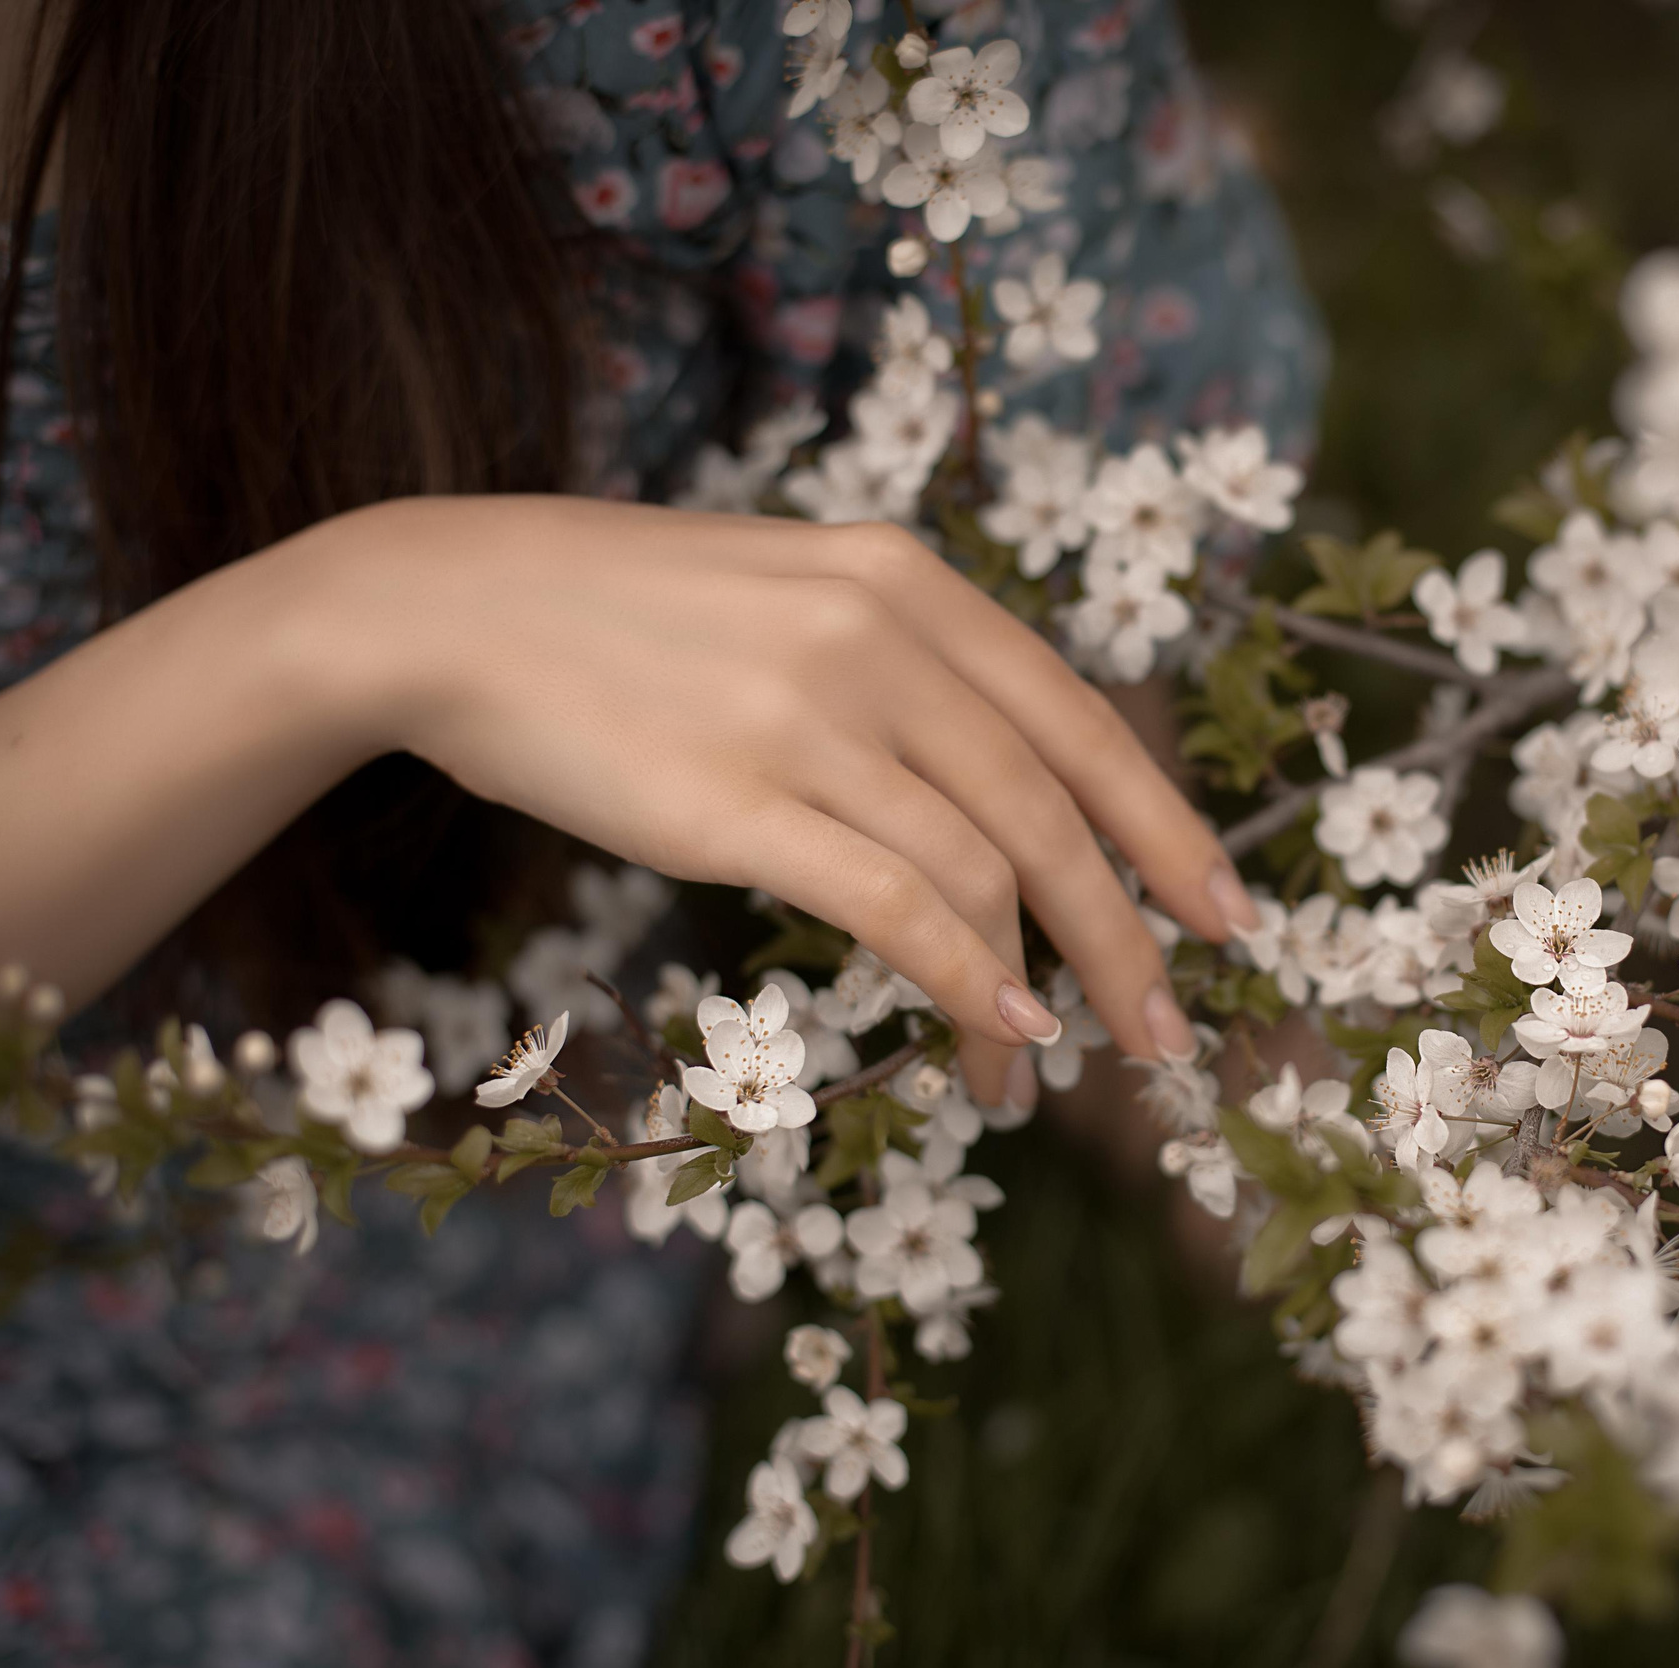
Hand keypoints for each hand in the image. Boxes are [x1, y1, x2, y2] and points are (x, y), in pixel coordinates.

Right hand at [323, 495, 1260, 1106]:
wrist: (451, 606)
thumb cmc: (628, 619)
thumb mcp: (800, 596)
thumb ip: (911, 669)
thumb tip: (1011, 798)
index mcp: (910, 584)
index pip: (1083, 724)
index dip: (1169, 830)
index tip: (1227, 915)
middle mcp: (881, 636)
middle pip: (1056, 812)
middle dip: (1133, 936)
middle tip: (1169, 1032)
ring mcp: (809, 716)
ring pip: (988, 872)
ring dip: (1040, 991)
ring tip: (1042, 1073)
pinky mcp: (734, 801)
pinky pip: (894, 908)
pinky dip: (966, 982)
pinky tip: (994, 1038)